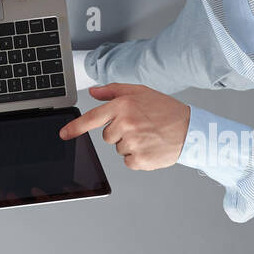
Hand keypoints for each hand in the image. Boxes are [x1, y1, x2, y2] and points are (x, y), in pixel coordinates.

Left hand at [58, 83, 191, 169]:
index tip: (63, 134)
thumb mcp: (140, 92)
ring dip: (130, 144)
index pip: (92, 118)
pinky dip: (138, 157)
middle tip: (140, 126)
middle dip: (120, 132)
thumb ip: (113, 91)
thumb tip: (93, 92)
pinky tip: (150, 147)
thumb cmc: (165, 109)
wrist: (190, 129)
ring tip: (148, 135)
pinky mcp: (140, 160)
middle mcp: (125, 124)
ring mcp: (132, 143)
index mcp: (123, 106)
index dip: (75, 127)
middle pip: (108, 136)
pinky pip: (128, 161)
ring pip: (118, 148)